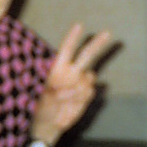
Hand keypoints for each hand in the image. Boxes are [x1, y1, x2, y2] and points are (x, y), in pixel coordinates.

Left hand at [32, 23, 111, 146]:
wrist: (48, 122)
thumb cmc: (39, 104)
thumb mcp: (40, 94)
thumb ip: (53, 88)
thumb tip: (65, 88)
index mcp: (58, 67)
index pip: (67, 49)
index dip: (73, 37)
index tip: (79, 25)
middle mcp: (71, 72)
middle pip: (87, 54)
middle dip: (97, 44)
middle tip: (108, 32)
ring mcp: (80, 82)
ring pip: (89, 77)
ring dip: (77, 88)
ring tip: (62, 98)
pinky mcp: (86, 94)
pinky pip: (90, 91)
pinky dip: (80, 98)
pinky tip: (71, 104)